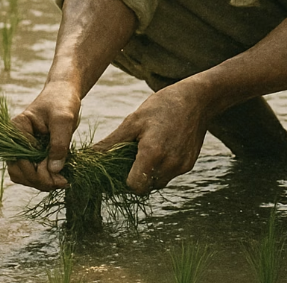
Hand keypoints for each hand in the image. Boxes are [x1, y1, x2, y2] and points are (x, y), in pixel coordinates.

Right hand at [7, 81, 81, 190]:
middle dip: (39, 180)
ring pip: (23, 176)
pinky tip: (60, 175)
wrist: (64, 93)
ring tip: (62, 179)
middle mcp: (14, 140)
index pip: (19, 160)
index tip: (59, 175)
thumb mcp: (64, 119)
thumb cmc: (62, 101)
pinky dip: (44, 178)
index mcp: (16, 129)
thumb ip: (59, 143)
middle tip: (62, 181)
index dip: (37, 173)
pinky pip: (32, 172)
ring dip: (41, 182)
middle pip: (18, 172)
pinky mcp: (31, 153)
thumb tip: (54, 170)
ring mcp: (22, 147)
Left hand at [94, 81, 210, 194]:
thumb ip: (112, 143)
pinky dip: (163, 166)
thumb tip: (89, 156)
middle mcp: (169, 165)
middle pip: (146, 187)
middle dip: (136, 176)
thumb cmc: (161, 106)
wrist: (196, 99)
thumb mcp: (133, 121)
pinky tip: (163, 146)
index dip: (124, 180)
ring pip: (158, 182)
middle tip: (133, 155)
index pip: (133, 186)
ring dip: (150, 172)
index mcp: (153, 153)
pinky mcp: (189, 165)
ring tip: (149, 148)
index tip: (120, 165)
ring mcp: (181, 166)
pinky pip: (171, 174)